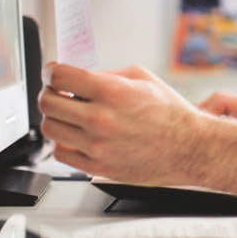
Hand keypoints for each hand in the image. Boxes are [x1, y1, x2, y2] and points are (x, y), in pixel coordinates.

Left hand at [38, 63, 205, 185]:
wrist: (189, 147)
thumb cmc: (170, 113)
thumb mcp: (143, 78)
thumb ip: (107, 75)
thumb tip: (79, 77)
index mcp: (111, 91)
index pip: (59, 76)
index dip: (51, 71)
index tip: (52, 73)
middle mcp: (100, 118)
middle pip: (47, 103)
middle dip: (49, 93)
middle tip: (58, 93)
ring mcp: (97, 145)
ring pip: (50, 128)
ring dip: (56, 118)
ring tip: (70, 116)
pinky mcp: (97, 166)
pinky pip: (61, 153)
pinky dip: (65, 143)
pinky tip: (78, 136)